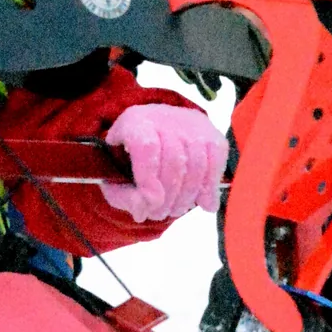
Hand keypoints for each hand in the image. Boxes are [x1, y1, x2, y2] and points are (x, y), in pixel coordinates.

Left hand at [99, 102, 225, 221]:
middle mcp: (164, 117)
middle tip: (160, 214)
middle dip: (169, 196)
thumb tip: (144, 208)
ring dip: (188, 195)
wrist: (152, 135)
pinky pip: (216, 161)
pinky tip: (205, 203)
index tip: (152, 203)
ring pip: (197, 162)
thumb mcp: (115, 177)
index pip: (147, 147)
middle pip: (174, 159)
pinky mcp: (211, 132)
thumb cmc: (129, 161)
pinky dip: (211, 186)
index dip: (150, 178)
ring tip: (176, 209)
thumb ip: (124, 196)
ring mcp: (191, 123)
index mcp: (134, 122)